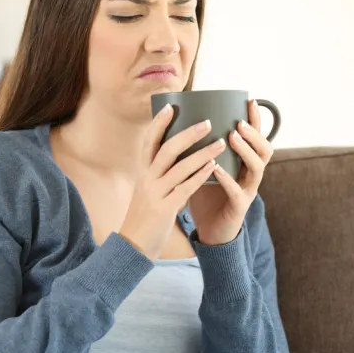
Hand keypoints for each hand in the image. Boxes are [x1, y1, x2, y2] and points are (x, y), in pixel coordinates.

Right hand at [118, 104, 225, 259]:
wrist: (133, 246)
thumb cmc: (145, 215)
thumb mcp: (147, 189)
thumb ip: (159, 173)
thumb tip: (176, 154)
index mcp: (143, 172)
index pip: (149, 142)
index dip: (158, 123)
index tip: (170, 106)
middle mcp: (147, 179)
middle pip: (166, 149)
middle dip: (188, 134)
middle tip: (207, 122)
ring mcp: (155, 194)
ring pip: (179, 168)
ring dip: (201, 153)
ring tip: (220, 142)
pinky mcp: (165, 209)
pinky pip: (185, 188)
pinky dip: (200, 175)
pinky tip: (214, 167)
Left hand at [190, 100, 274, 245]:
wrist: (209, 230)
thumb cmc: (206, 194)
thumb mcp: (204, 166)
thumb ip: (201, 147)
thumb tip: (183, 119)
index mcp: (243, 162)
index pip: (256, 137)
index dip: (256, 119)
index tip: (250, 100)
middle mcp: (250, 174)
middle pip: (265, 150)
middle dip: (254, 134)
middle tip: (239, 122)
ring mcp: (247, 190)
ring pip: (257, 168)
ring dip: (245, 151)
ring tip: (232, 137)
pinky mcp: (238, 207)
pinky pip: (236, 191)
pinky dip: (227, 179)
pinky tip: (216, 169)